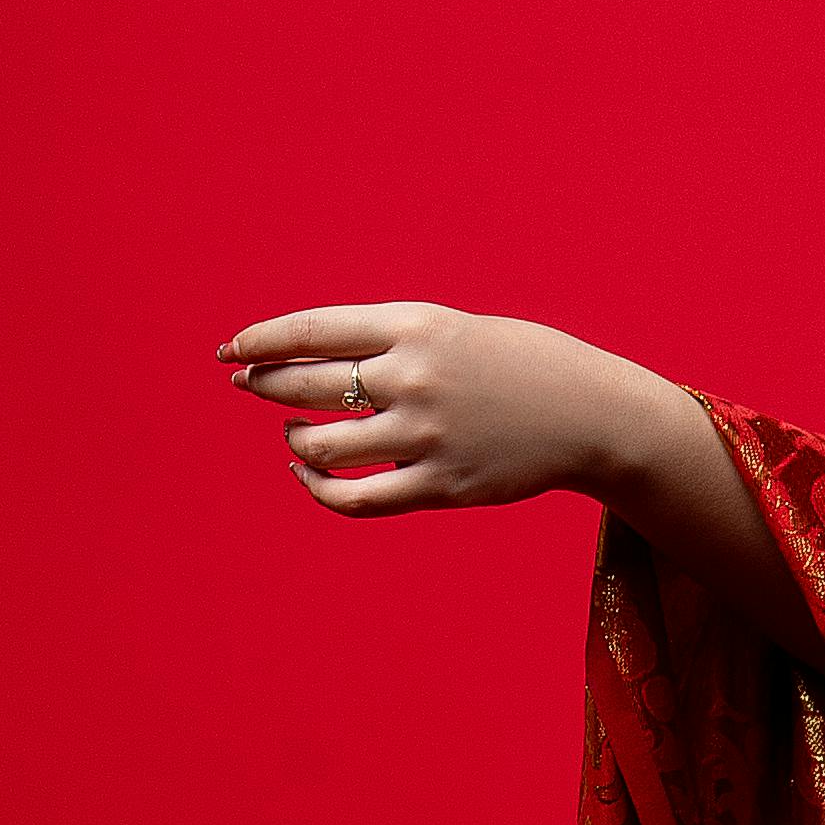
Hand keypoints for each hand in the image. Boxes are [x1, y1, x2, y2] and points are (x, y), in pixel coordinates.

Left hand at [220, 305, 659, 513]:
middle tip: (247, 385)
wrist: (592, 415)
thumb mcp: (455, 331)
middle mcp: (415, 378)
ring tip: (297, 434)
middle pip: (306, 385)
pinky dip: (320, 487)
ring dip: (296, 438)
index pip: (313, 330)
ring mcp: (426, 436)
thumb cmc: (521, 366)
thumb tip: (316, 364)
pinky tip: (308, 474)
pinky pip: (357, 498)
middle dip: (264, 384)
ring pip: (323, 445)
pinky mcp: (441, 485)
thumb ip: (391, 343)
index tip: (231, 350)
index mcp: (416, 326)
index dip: (261, 340)